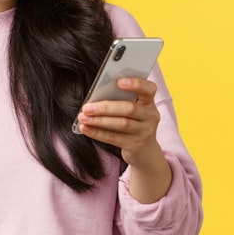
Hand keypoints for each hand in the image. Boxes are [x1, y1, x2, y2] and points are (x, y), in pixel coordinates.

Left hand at [75, 77, 170, 201]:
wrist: (145, 152)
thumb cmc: (134, 123)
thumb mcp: (134, 111)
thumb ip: (121, 101)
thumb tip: (96, 97)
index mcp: (149, 102)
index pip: (149, 89)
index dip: (136, 84)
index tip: (119, 81)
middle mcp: (150, 116)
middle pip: (129, 109)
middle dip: (105, 107)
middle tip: (87, 107)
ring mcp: (144, 132)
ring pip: (121, 124)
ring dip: (98, 120)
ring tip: (83, 117)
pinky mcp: (135, 145)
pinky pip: (114, 138)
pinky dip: (97, 133)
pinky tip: (85, 128)